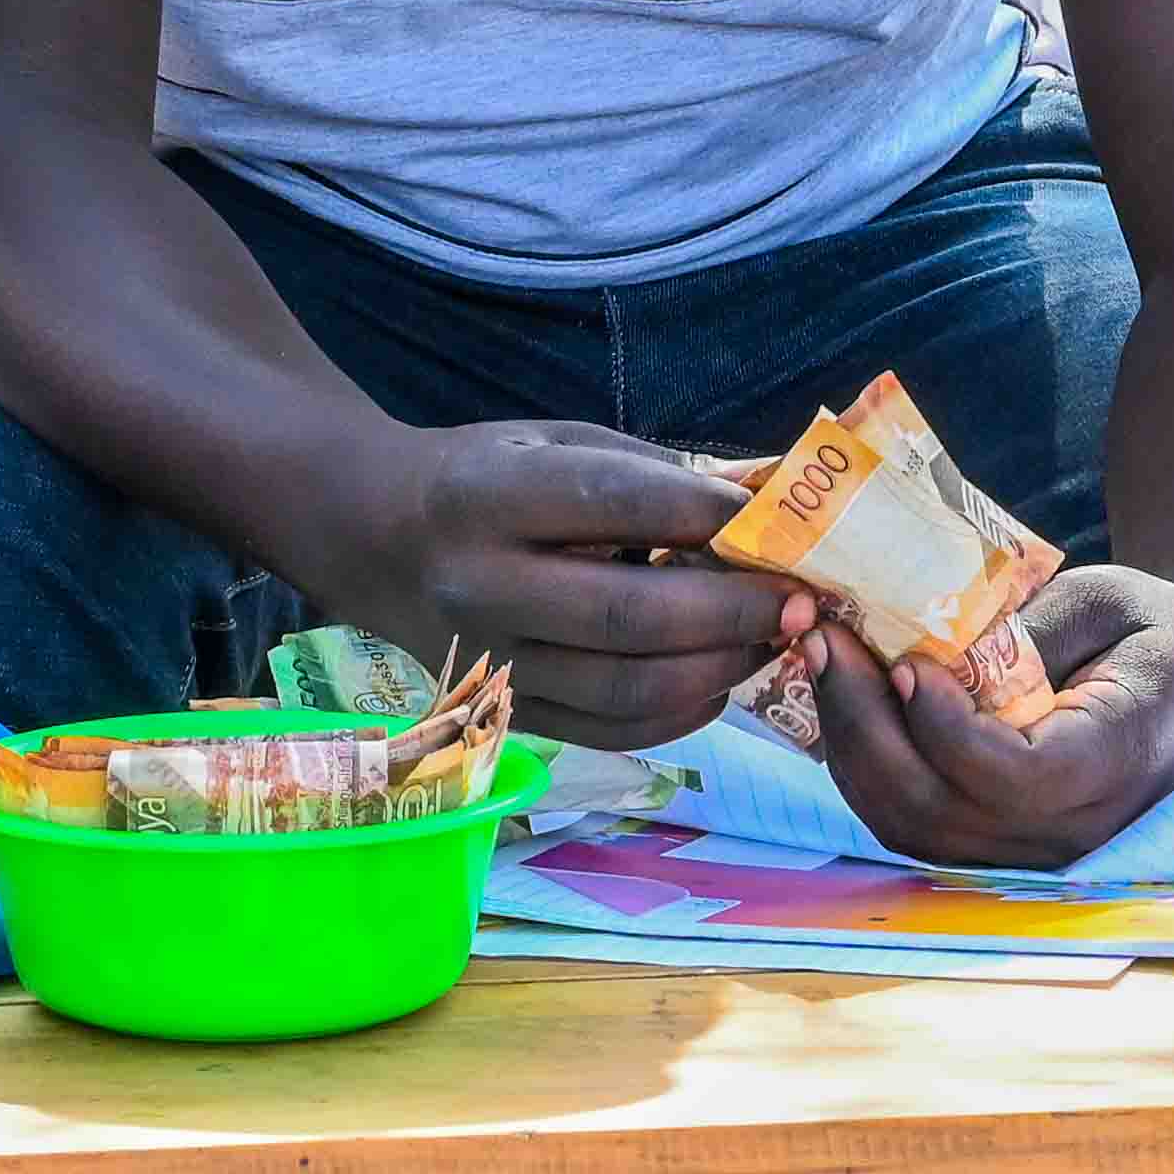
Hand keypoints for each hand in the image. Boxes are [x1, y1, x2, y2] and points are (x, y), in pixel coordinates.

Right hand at [333, 422, 800, 747]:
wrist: (372, 537)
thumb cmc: (485, 476)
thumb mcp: (556, 441)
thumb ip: (654, 474)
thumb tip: (771, 502)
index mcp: (487, 497)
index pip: (616, 504)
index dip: (708, 513)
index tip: (776, 519)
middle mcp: (480, 586)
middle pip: (630, 616)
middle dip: (735, 610)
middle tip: (800, 599)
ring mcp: (491, 662)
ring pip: (628, 691)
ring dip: (722, 668)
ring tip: (771, 639)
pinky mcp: (506, 712)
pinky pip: (611, 732)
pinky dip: (682, 713)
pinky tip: (718, 679)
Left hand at [803, 566, 1173, 872]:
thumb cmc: (1153, 630)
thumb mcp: (1105, 601)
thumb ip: (1028, 629)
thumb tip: (928, 642)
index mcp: (1117, 761)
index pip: (1016, 779)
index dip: (946, 730)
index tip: (906, 661)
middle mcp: (1070, 829)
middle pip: (939, 810)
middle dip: (865, 724)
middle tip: (823, 638)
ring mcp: (1029, 849)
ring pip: (909, 826)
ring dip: (849, 744)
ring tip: (821, 658)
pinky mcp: (995, 844)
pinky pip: (911, 822)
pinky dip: (865, 765)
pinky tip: (844, 700)